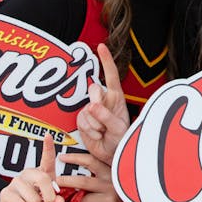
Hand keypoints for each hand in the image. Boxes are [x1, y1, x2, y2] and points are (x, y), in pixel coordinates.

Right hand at [0, 134, 63, 201]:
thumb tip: (59, 201)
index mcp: (43, 173)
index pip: (47, 158)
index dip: (48, 147)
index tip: (48, 135)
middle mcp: (29, 173)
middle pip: (43, 180)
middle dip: (49, 199)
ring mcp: (16, 182)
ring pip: (33, 198)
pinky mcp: (5, 193)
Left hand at [57, 151, 141, 201]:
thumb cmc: (120, 192)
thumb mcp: (112, 178)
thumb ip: (98, 176)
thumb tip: (74, 177)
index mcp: (110, 172)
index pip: (91, 161)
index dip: (75, 158)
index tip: (62, 157)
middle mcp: (110, 184)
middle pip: (82, 182)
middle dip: (66, 181)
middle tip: (57, 181)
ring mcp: (109, 199)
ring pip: (83, 200)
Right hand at [77, 43, 130, 163]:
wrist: (110, 155)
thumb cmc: (120, 140)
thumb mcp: (118, 128)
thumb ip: (106, 116)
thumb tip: (92, 105)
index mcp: (116, 97)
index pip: (111, 75)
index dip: (106, 60)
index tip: (100, 46)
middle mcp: (103, 100)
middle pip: (94, 90)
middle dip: (97, 106)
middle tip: (104, 122)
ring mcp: (91, 109)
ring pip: (86, 110)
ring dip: (94, 125)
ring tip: (104, 132)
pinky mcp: (82, 119)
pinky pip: (80, 121)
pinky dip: (88, 130)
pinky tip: (96, 135)